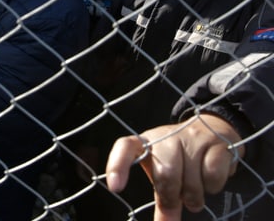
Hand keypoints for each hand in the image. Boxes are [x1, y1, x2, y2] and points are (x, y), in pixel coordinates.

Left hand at [105, 114, 244, 220]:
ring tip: (195, 192)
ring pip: (191, 178)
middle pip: (165, 174)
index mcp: (146, 142)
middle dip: (173, 196)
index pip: (124, 147)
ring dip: (194, 196)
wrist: (211, 129)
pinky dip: (212, 186)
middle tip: (181, 201)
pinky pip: (213, 175)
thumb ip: (163, 198)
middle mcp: (166, 136)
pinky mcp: (215, 143)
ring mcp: (191, 137)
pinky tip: (210, 180)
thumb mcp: (165, 173)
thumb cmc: (180, 158)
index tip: (115, 188)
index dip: (117, 166)